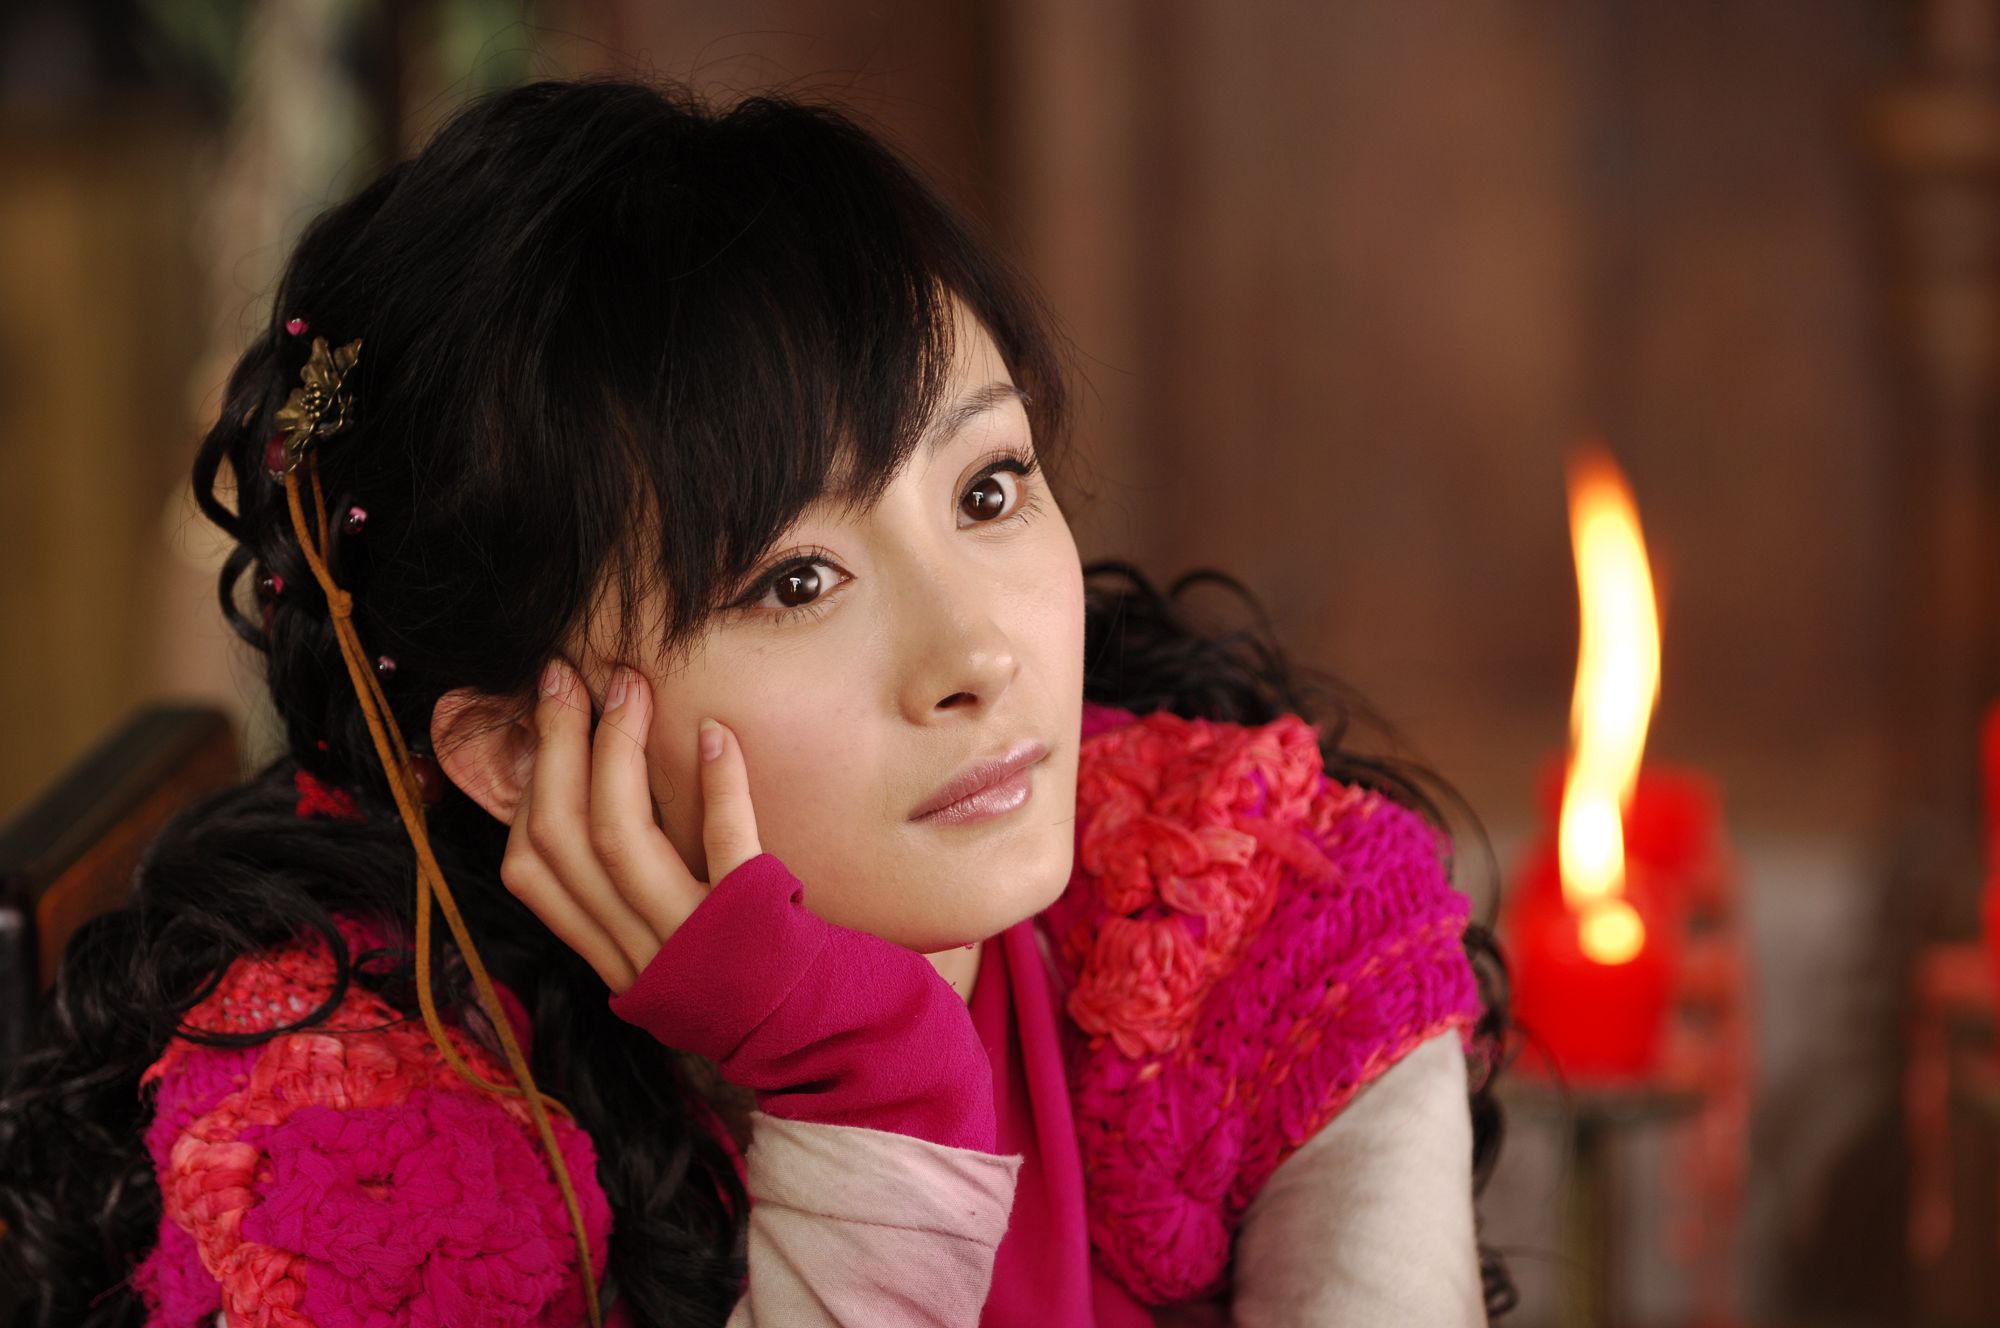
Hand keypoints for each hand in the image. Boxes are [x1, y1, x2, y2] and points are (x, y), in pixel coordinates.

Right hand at [500, 658, 761, 994]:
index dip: (528, 789)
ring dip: (617, 752)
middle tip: (570, 677)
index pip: (529, 870)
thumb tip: (590, 792)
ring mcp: (694, 941)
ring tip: (630, 687)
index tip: (543, 720)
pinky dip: (720, 788)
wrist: (821, 1038)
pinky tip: (716, 733)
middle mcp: (638, 952)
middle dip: (557, 747)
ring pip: (620, 841)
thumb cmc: (746, 974)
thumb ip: (627, 895)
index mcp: (609, 955)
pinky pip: (728, 850)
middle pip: (563, 841)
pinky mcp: (755, 927)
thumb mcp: (669, 945)